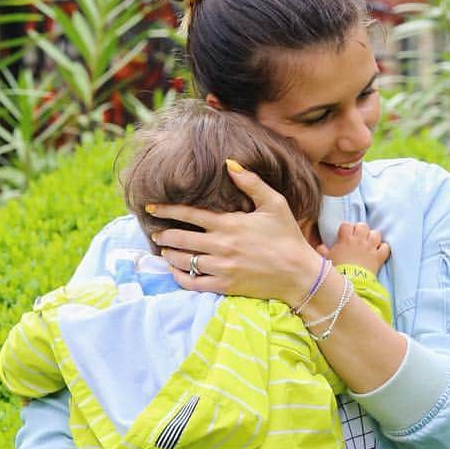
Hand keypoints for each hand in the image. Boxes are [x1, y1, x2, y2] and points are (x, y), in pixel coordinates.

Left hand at [148, 161, 318, 303]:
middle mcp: (221, 245)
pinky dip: (179, 277)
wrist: (299, 273)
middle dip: (163, 233)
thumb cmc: (287, 237)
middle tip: (155, 231)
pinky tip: (175, 271)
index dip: (166, 210)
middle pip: (180, 238)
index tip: (151, 207)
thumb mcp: (275, 203)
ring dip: (169, 254)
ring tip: (164, 249)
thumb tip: (230, 163)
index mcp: (229, 224)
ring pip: (183, 260)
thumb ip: (251, 182)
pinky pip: (193, 283)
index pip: (189, 214)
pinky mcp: (224, 285)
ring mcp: (221, 267)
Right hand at [324, 221, 390, 276]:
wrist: (351, 283)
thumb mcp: (326, 260)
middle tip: (357, 238)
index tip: (344, 235)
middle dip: (360, 230)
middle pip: (363, 226)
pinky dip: (383, 248)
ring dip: (373, 237)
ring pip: (376, 234)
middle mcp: (359, 240)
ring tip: (369, 243)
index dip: (346, 228)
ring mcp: (371, 248)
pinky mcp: (379, 256)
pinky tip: (378, 252)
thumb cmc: (337, 271)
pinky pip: (385, 247)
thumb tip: (321, 246)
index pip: (346, 225)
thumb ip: (322, 251)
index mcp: (346, 239)